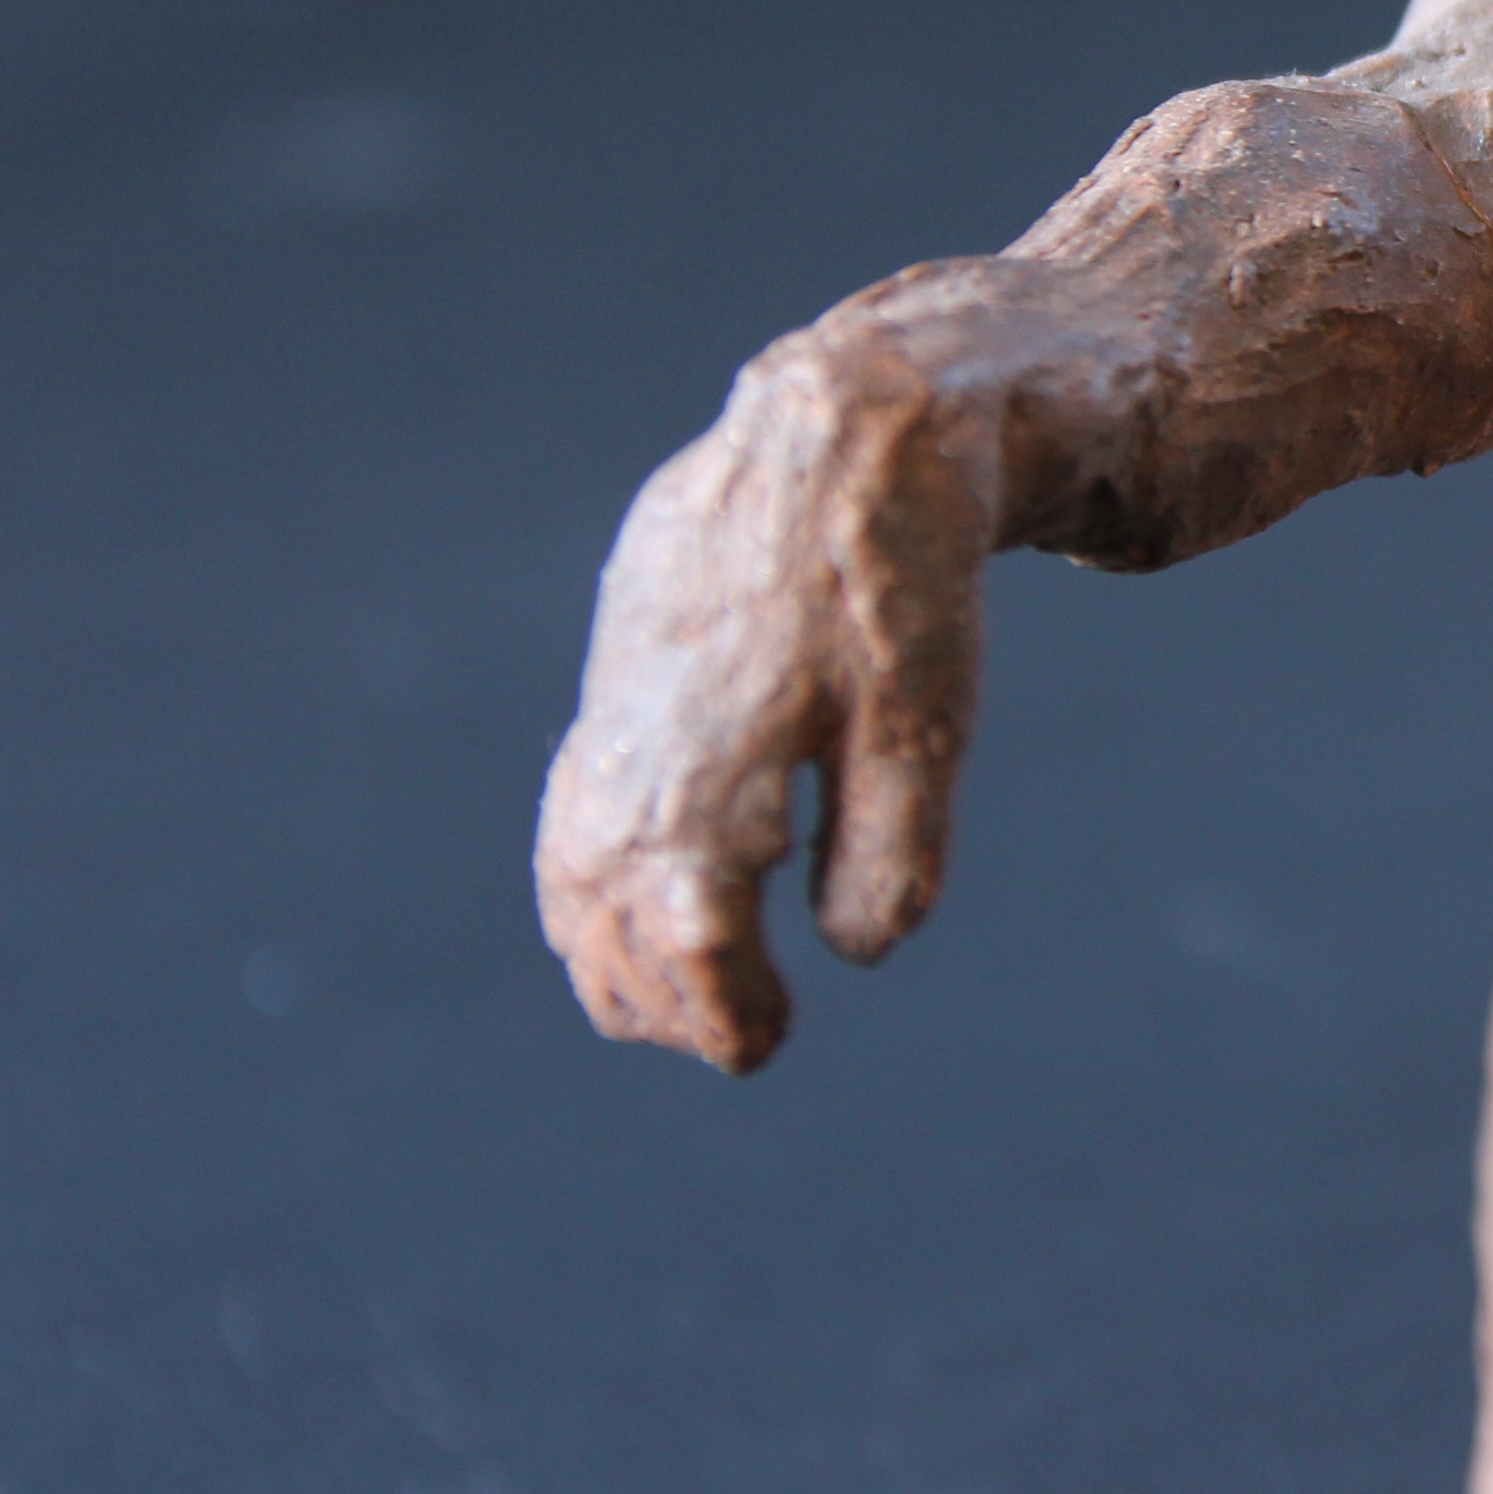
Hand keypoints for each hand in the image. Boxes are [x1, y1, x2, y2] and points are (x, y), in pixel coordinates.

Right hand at [537, 322, 998, 1071]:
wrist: (826, 448)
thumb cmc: (889, 589)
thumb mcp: (924, 725)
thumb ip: (890, 852)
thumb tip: (853, 955)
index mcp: (707, 790)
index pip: (687, 954)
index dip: (722, 1015)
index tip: (765, 1045)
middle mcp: (631, 774)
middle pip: (616, 940)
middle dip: (670, 1005)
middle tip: (748, 1033)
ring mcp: (605, 734)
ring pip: (575, 890)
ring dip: (619, 960)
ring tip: (690, 997)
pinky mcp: (608, 696)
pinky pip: (568, 827)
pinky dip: (588, 892)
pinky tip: (635, 914)